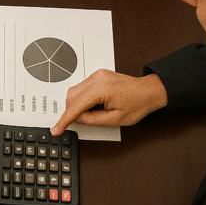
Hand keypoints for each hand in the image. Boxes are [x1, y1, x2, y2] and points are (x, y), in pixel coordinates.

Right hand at [51, 69, 167, 133]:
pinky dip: (82, 98)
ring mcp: (96, 74)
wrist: (148, 91)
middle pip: (71, 95)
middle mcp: (97, 78)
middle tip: (82, 122)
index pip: (75, 106)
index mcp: (101, 88)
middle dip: (71, 111)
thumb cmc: (137, 105)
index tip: (56, 129)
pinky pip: (82, 87)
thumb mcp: (115, 120)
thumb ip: (92, 120)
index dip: (64, 119)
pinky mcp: (97, 75)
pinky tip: (94, 105)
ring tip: (94, 112)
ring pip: (74, 90)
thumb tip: (77, 118)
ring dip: (77, 104)